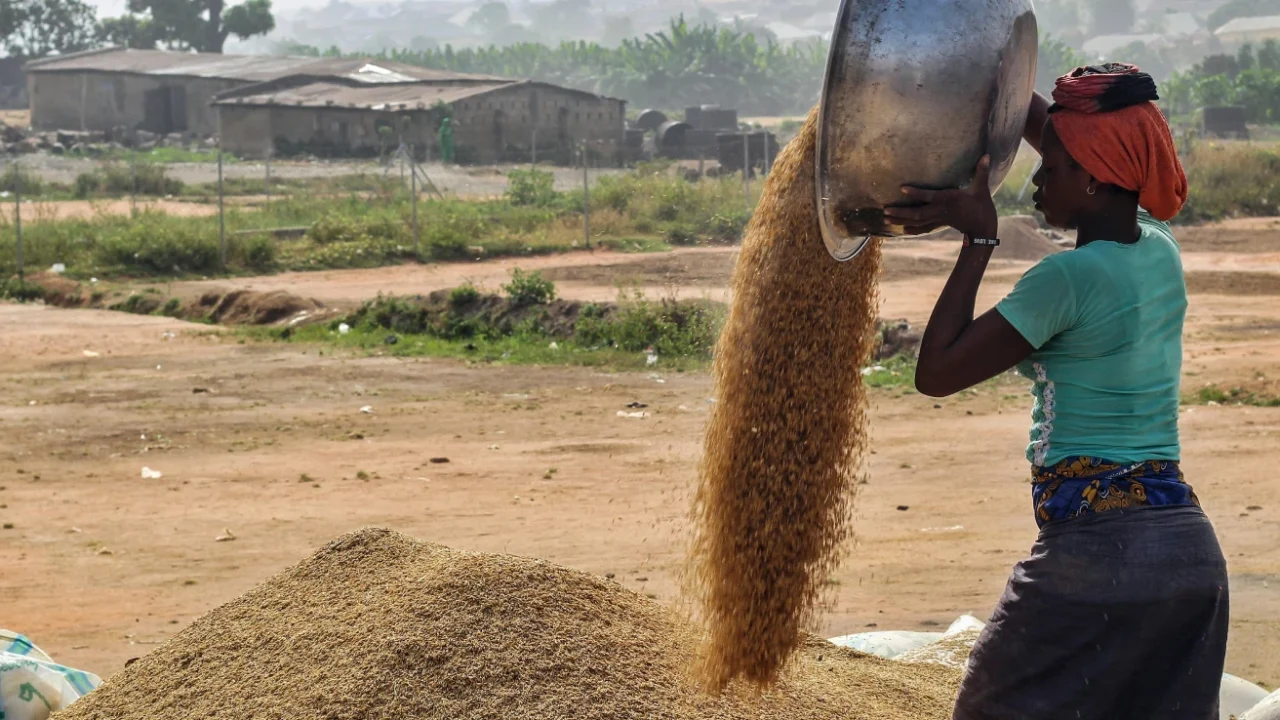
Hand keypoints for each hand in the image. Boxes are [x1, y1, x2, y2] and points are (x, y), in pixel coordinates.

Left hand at [883, 155, 998, 239]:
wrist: (983, 229)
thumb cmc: (982, 208)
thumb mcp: (982, 189)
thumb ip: (981, 172)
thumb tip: (986, 155)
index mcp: (949, 200)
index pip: (930, 196)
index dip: (916, 192)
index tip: (901, 188)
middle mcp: (941, 211)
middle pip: (917, 213)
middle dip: (901, 212)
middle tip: (885, 211)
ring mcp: (939, 219)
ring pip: (917, 222)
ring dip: (901, 220)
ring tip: (886, 219)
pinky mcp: (940, 224)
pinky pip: (923, 228)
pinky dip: (912, 229)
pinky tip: (902, 230)